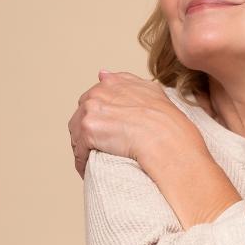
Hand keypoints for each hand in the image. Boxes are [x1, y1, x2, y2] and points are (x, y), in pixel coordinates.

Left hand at [67, 70, 201, 178]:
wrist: (167, 140)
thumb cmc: (167, 123)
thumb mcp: (152, 92)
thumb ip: (128, 82)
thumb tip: (103, 74)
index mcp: (114, 82)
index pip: (95, 98)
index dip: (99, 116)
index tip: (106, 130)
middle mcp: (100, 91)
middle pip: (82, 114)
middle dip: (87, 131)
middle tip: (99, 149)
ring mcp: (92, 108)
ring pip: (77, 133)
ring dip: (83, 148)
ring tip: (93, 161)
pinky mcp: (88, 128)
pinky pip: (79, 150)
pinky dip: (83, 162)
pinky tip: (89, 170)